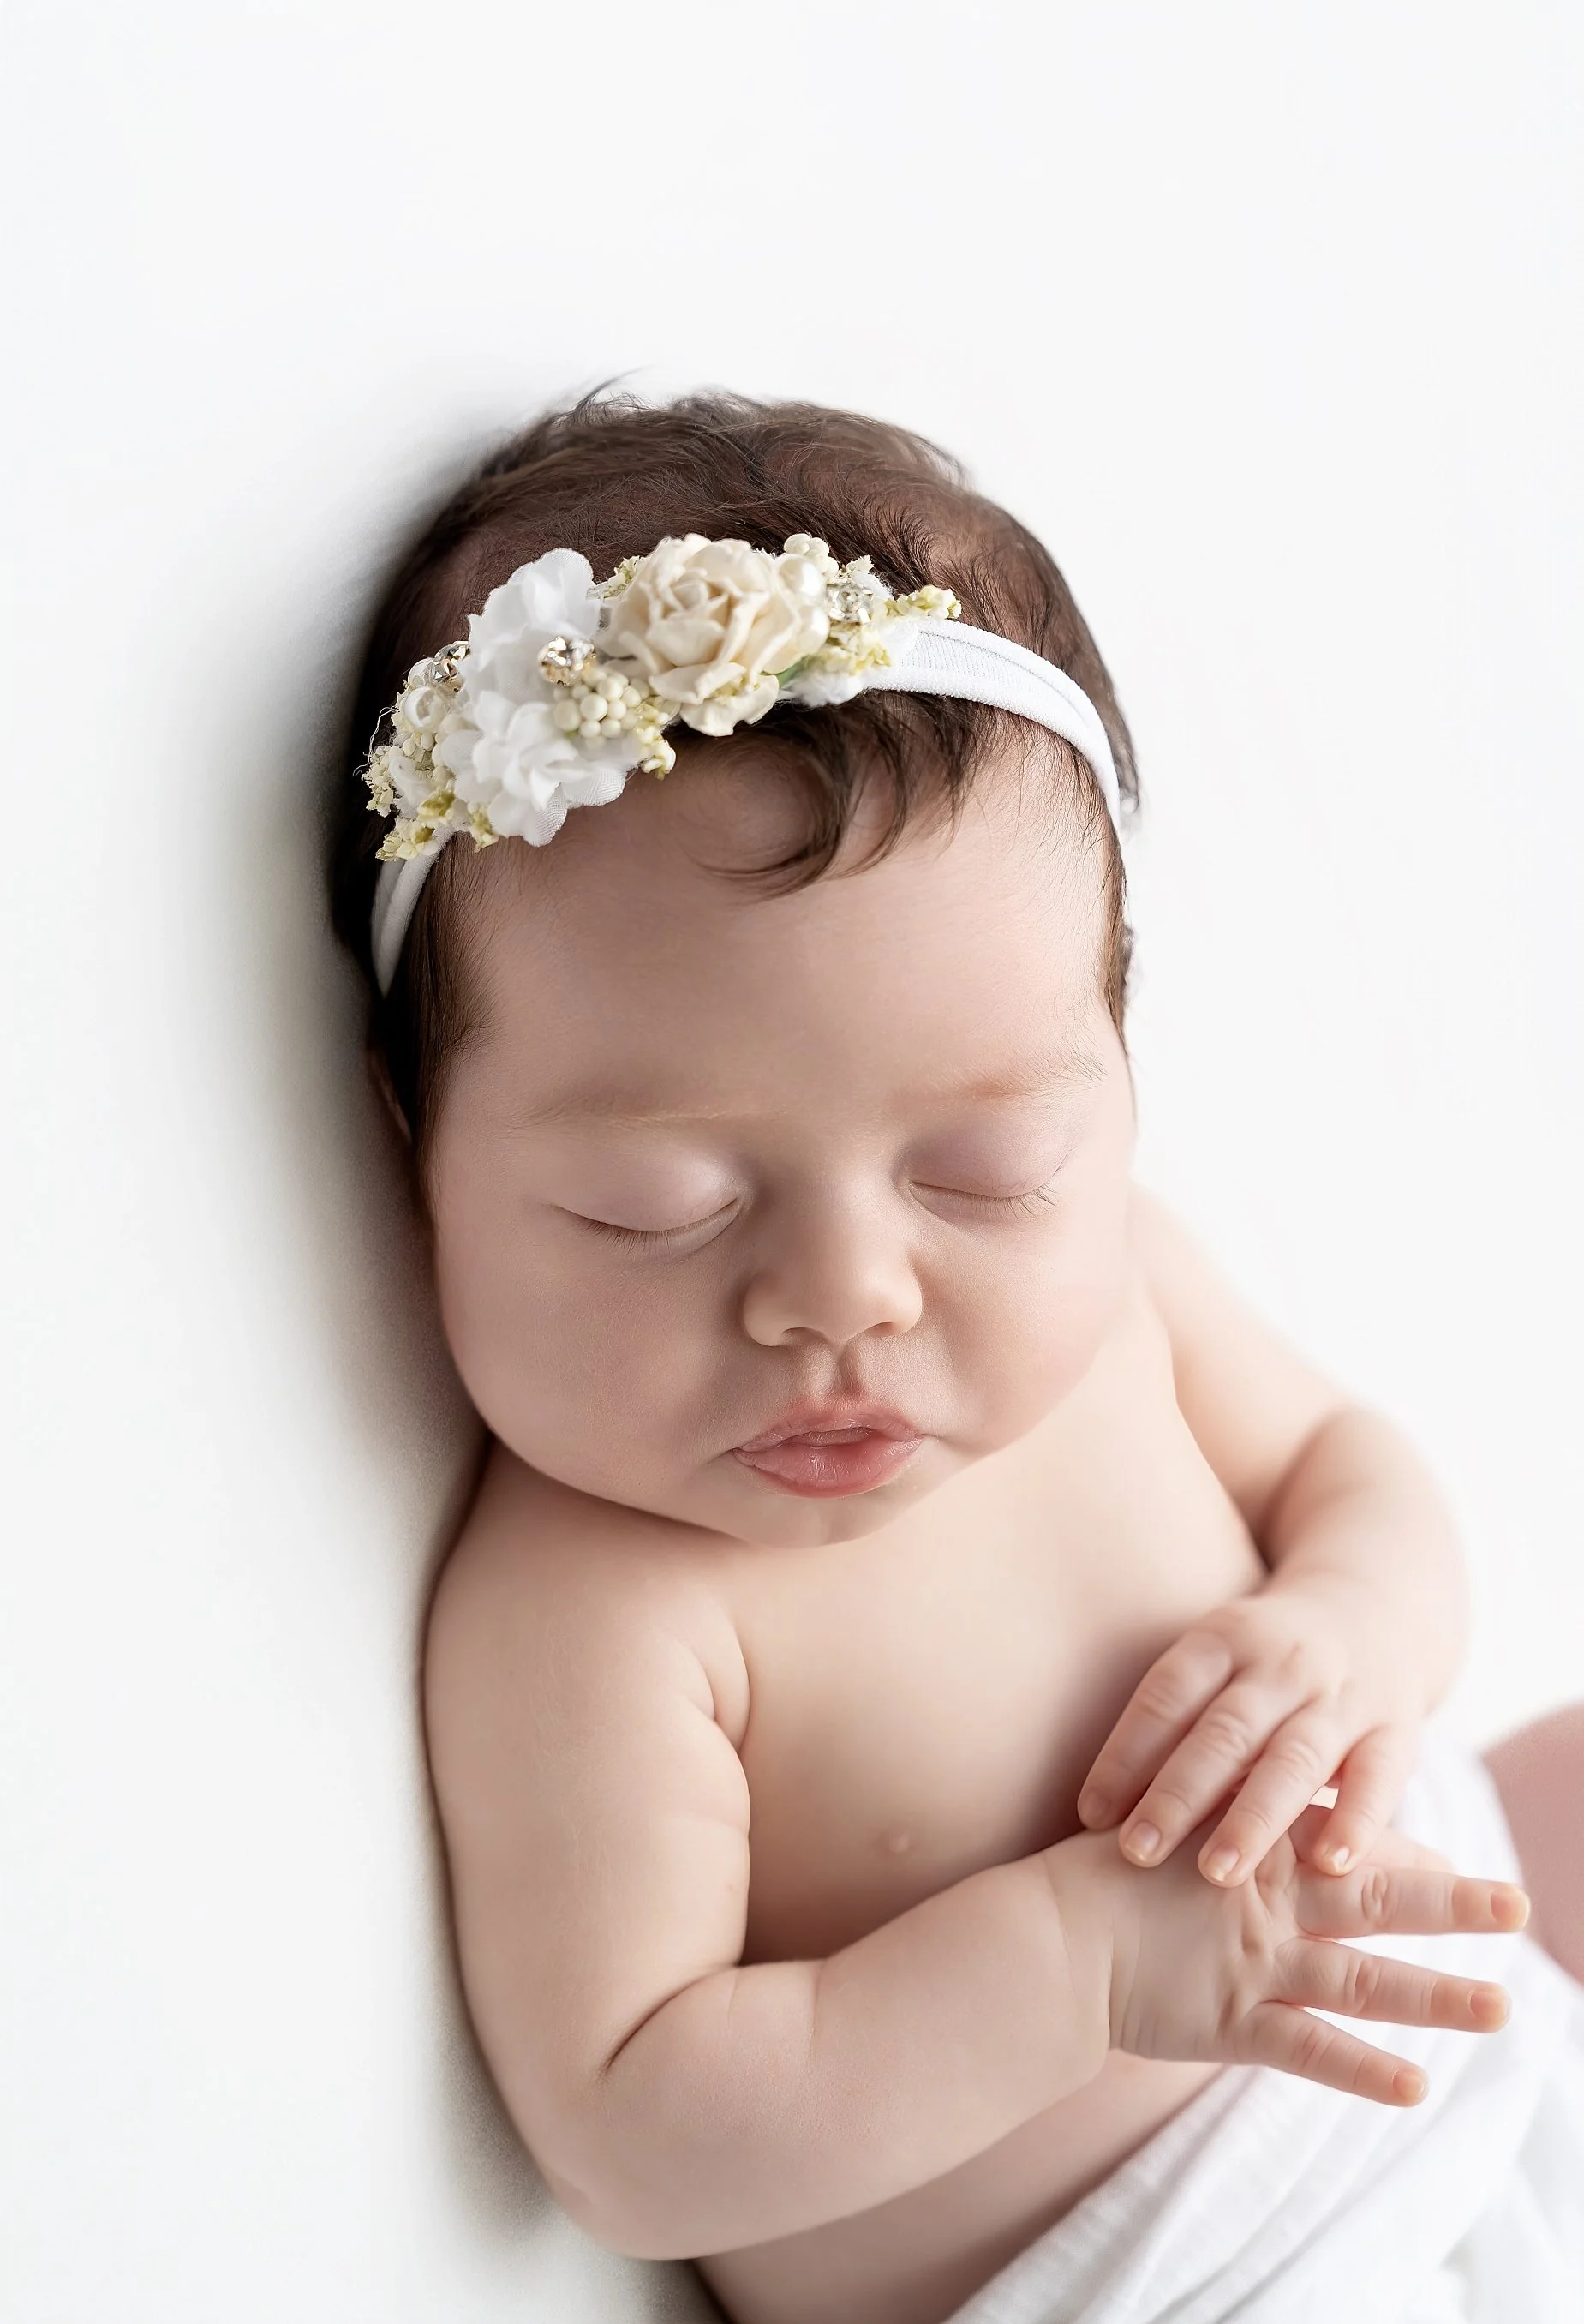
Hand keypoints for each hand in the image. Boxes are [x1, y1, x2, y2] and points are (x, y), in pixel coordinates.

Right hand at [1065, 1807, 1528, 2105]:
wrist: (1044, 1932)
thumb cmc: (1097, 1880)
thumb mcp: (1167, 1827)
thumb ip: (1216, 1815)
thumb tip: (1254, 1805)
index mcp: (1254, 1847)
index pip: (1343, 1842)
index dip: (1402, 1847)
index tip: (1449, 1854)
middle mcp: (1268, 1900)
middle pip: (1377, 1898)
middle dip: (1452, 1902)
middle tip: (1519, 1902)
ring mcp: (1255, 1961)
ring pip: (1363, 1978)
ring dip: (1436, 1996)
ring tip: (1504, 2009)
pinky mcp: (1232, 2020)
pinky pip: (1310, 2049)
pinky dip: (1363, 2071)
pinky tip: (1417, 2088)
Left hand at [1075, 1586, 1421, 1885]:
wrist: (1375, 1610)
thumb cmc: (1264, 1666)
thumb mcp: (1216, 1665)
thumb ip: (1170, 1727)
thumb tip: (1090, 1814)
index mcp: (1223, 1639)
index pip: (1166, 1694)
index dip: (1127, 1751)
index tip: (1090, 1813)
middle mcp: (1280, 1664)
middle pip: (1224, 1730)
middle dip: (1178, 1793)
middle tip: (1136, 1852)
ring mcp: (1341, 1695)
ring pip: (1294, 1758)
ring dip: (1254, 1817)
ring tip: (1218, 1873)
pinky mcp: (1395, 1729)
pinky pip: (1377, 1777)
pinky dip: (1358, 1821)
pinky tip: (1333, 1864)